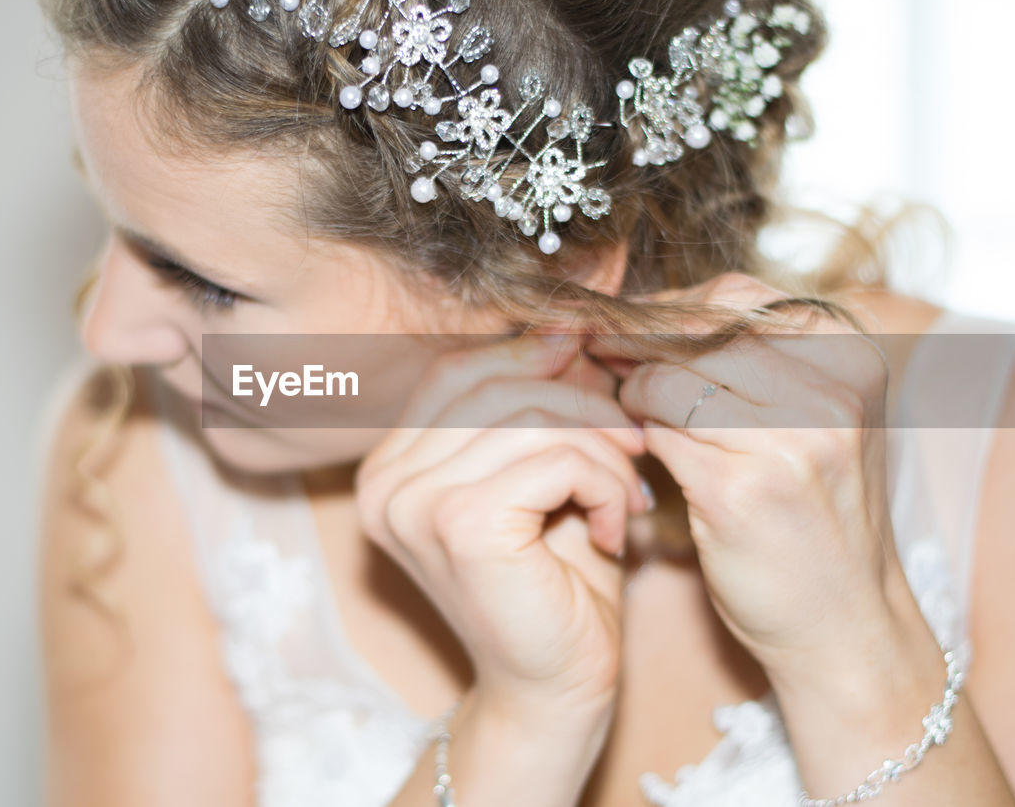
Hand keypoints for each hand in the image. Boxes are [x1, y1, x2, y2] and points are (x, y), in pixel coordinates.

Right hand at [355, 334, 647, 722]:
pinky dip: (602, 483)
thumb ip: (534, 405)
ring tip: (622, 495)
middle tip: (631, 446)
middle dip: (579, 406)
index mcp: (387, 467)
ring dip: (600, 450)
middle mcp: (384, 483)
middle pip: (492, 386)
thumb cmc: (553, 584)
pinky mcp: (462, 526)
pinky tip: (611, 527)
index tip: (592, 368)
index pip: (454, 371)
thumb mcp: (538, 475)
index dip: (527, 356)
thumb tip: (561, 323)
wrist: (554, 691)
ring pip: (530, 419)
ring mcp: (414, 505)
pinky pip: (554, 458)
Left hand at [587, 274, 932, 684]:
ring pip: (669, 378)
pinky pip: (657, 434)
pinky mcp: (737, 489)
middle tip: (594, 348)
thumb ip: (753, 365)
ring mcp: (787, 441)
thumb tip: (651, 315)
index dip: (668, 308)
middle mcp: (828, 393)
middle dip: (635, 337)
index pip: (737, 298)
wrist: (843, 623)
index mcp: (850, 362)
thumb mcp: (811, 423)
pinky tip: (627, 444)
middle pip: (698, 330)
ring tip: (614, 400)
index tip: (625, 322)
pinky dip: (633, 433)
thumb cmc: (814, 517)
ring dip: (629, 387)